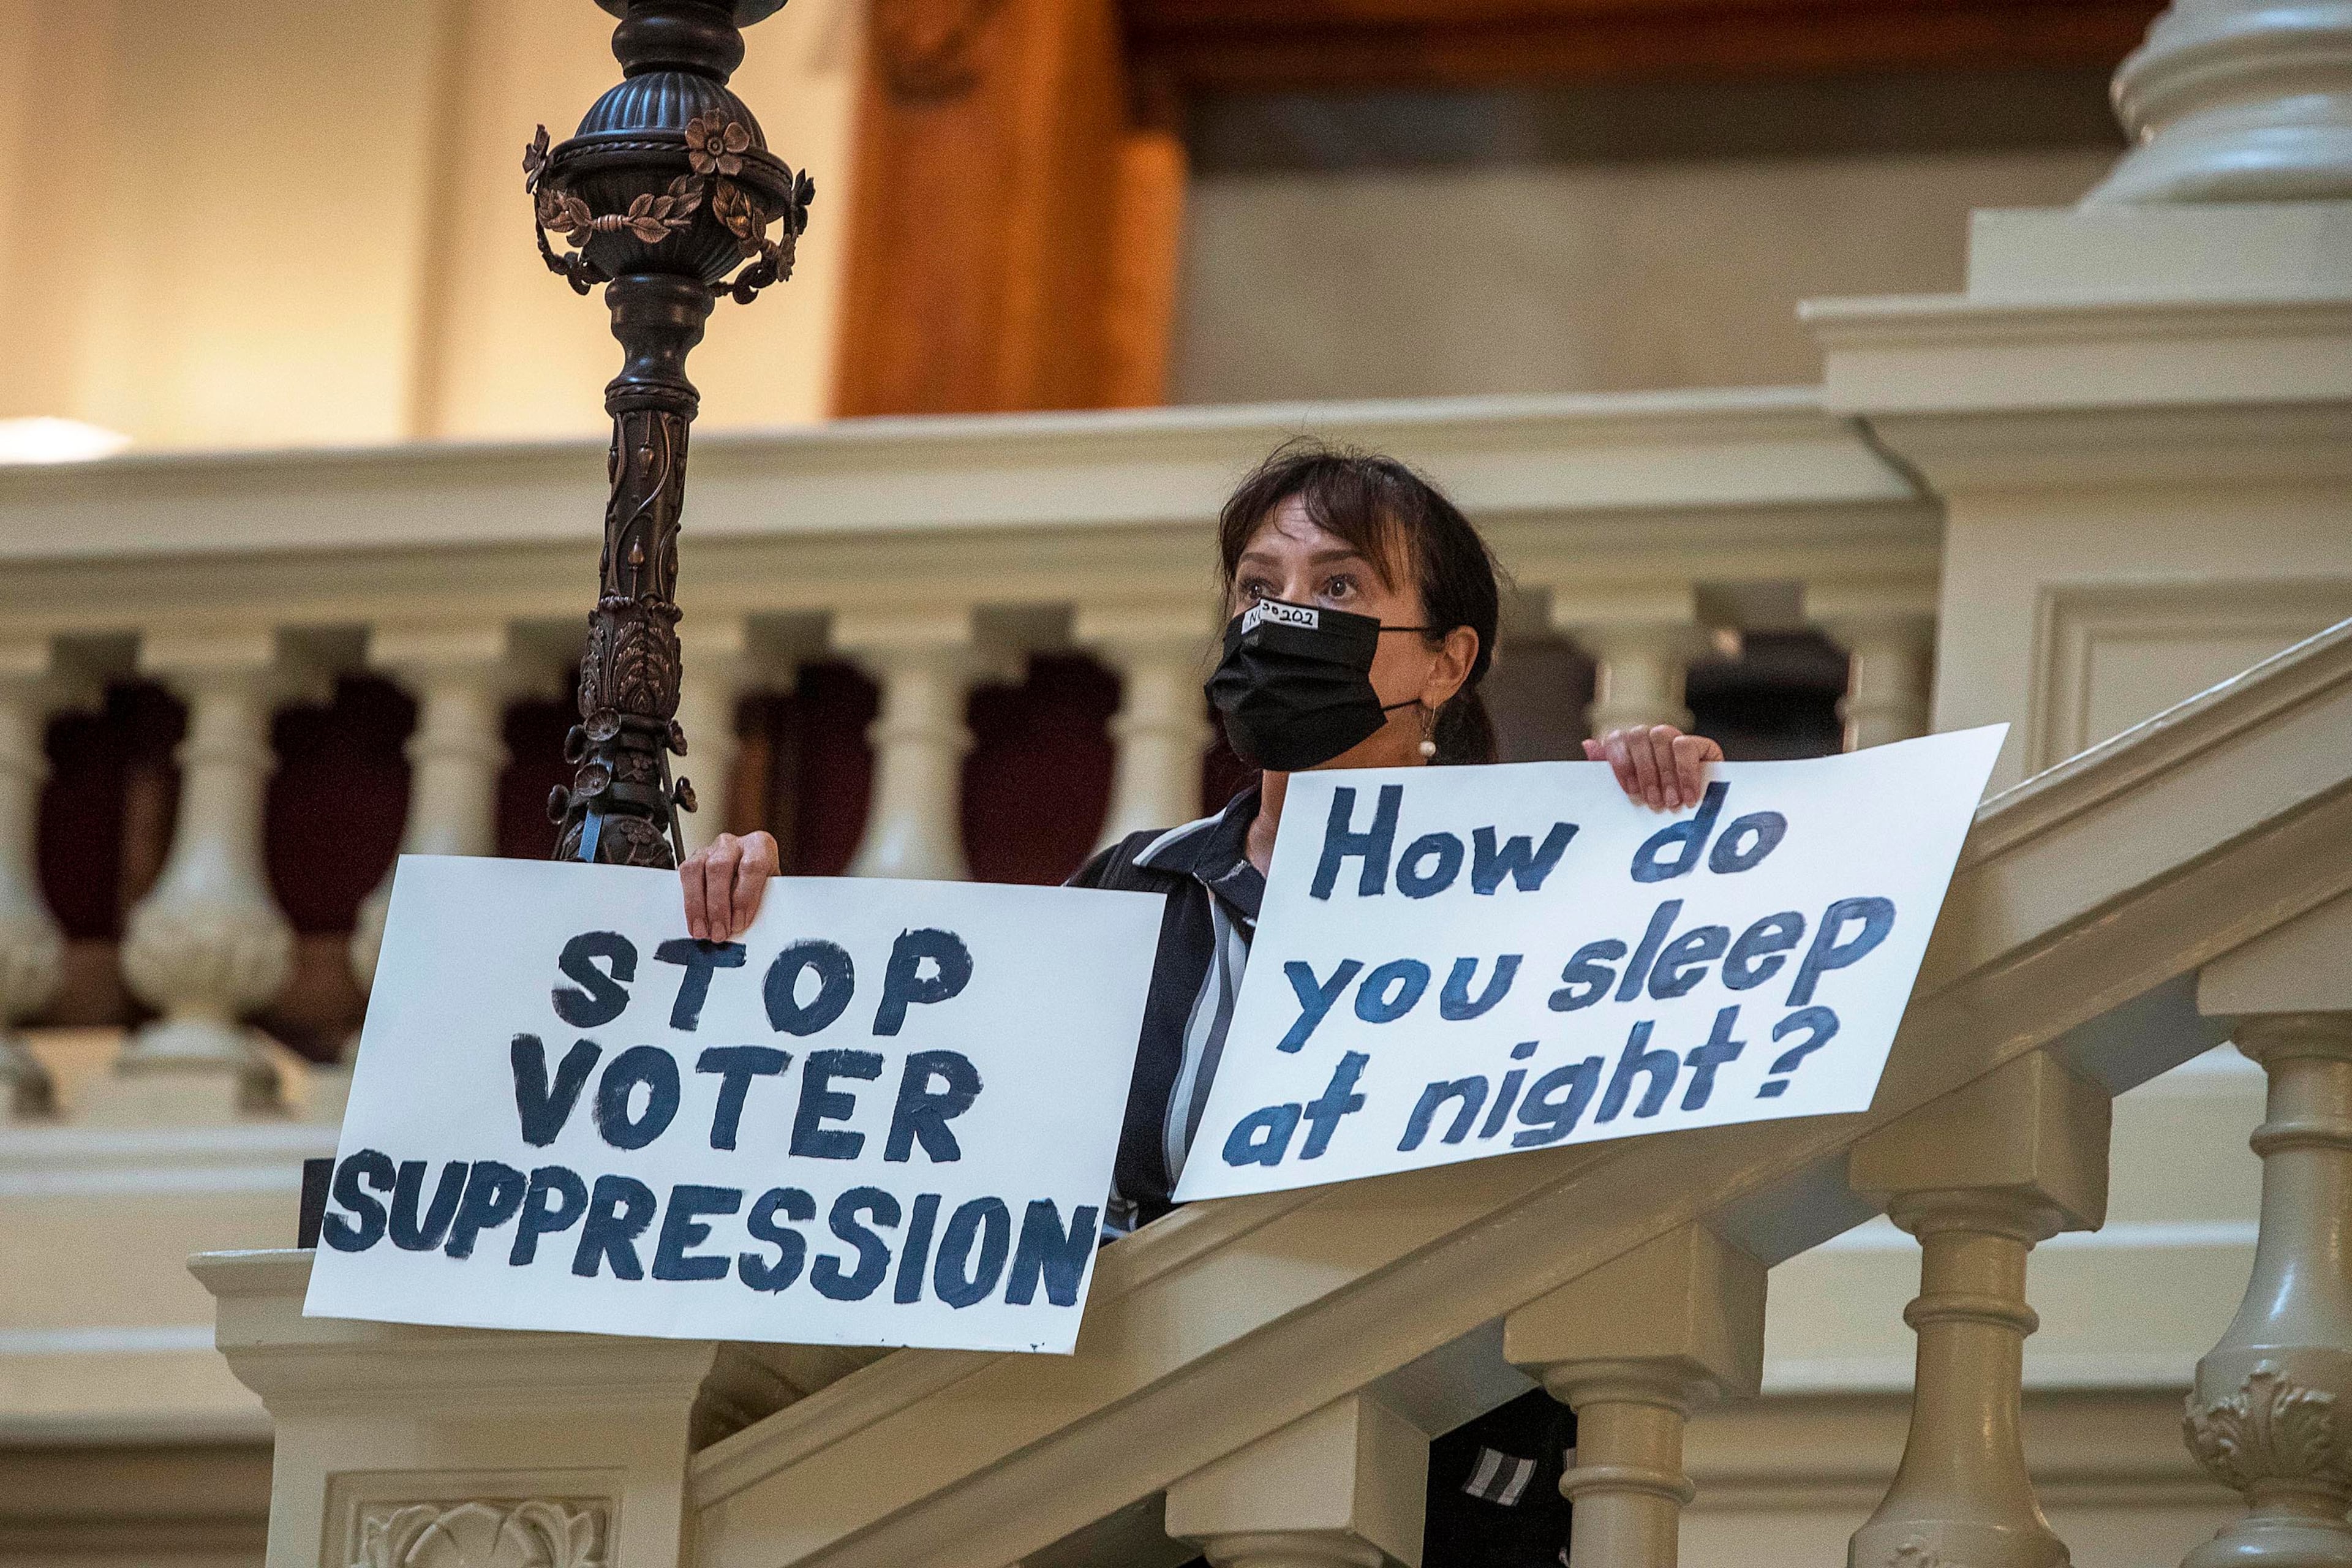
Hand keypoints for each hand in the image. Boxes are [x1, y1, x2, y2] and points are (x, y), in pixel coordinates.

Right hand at [680, 830, 778, 941]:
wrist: (751, 871)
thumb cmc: (763, 882)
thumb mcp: (769, 891)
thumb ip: (762, 903)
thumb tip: (750, 928)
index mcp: (760, 846)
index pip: (751, 867)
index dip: (744, 897)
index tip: (739, 922)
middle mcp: (734, 844)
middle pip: (720, 867)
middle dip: (718, 905)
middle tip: (719, 932)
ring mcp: (711, 848)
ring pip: (697, 870)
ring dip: (697, 905)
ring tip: (702, 930)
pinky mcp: (694, 858)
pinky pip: (685, 875)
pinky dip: (688, 901)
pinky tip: (693, 919)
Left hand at [1584, 725, 1722, 811]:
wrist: (1701, 813)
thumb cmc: (1659, 804)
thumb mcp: (1633, 792)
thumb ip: (1608, 769)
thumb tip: (1588, 744)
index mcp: (1630, 746)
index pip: (1617, 738)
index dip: (1621, 762)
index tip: (1630, 791)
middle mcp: (1651, 737)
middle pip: (1638, 736)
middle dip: (1645, 772)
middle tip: (1653, 802)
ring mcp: (1675, 737)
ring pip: (1661, 736)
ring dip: (1665, 773)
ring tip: (1672, 802)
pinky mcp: (1700, 743)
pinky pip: (1686, 745)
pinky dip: (1686, 773)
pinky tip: (1689, 795)